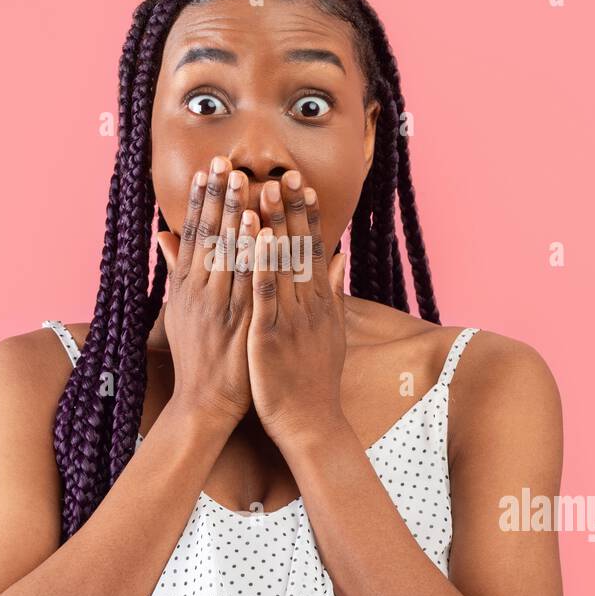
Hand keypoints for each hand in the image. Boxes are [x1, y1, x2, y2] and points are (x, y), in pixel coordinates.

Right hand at [154, 156, 261, 430]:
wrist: (205, 403)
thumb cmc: (196, 356)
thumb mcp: (178, 311)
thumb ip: (176, 270)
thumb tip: (165, 234)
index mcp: (187, 287)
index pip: (194, 234)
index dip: (201, 200)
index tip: (207, 169)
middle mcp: (201, 292)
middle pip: (210, 236)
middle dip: (218, 197)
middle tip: (225, 161)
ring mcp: (221, 307)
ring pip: (229, 254)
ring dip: (236, 215)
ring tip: (244, 182)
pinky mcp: (241, 323)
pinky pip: (249, 282)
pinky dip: (255, 254)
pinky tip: (262, 229)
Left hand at [246, 172, 348, 445]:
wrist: (309, 424)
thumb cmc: (312, 380)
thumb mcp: (330, 332)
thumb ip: (332, 293)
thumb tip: (339, 257)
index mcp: (319, 303)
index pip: (313, 251)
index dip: (308, 217)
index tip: (303, 184)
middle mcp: (308, 305)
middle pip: (299, 249)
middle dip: (291, 209)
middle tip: (284, 172)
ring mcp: (290, 318)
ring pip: (281, 262)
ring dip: (274, 223)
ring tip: (264, 189)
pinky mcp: (270, 335)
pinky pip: (265, 293)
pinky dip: (261, 263)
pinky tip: (255, 237)